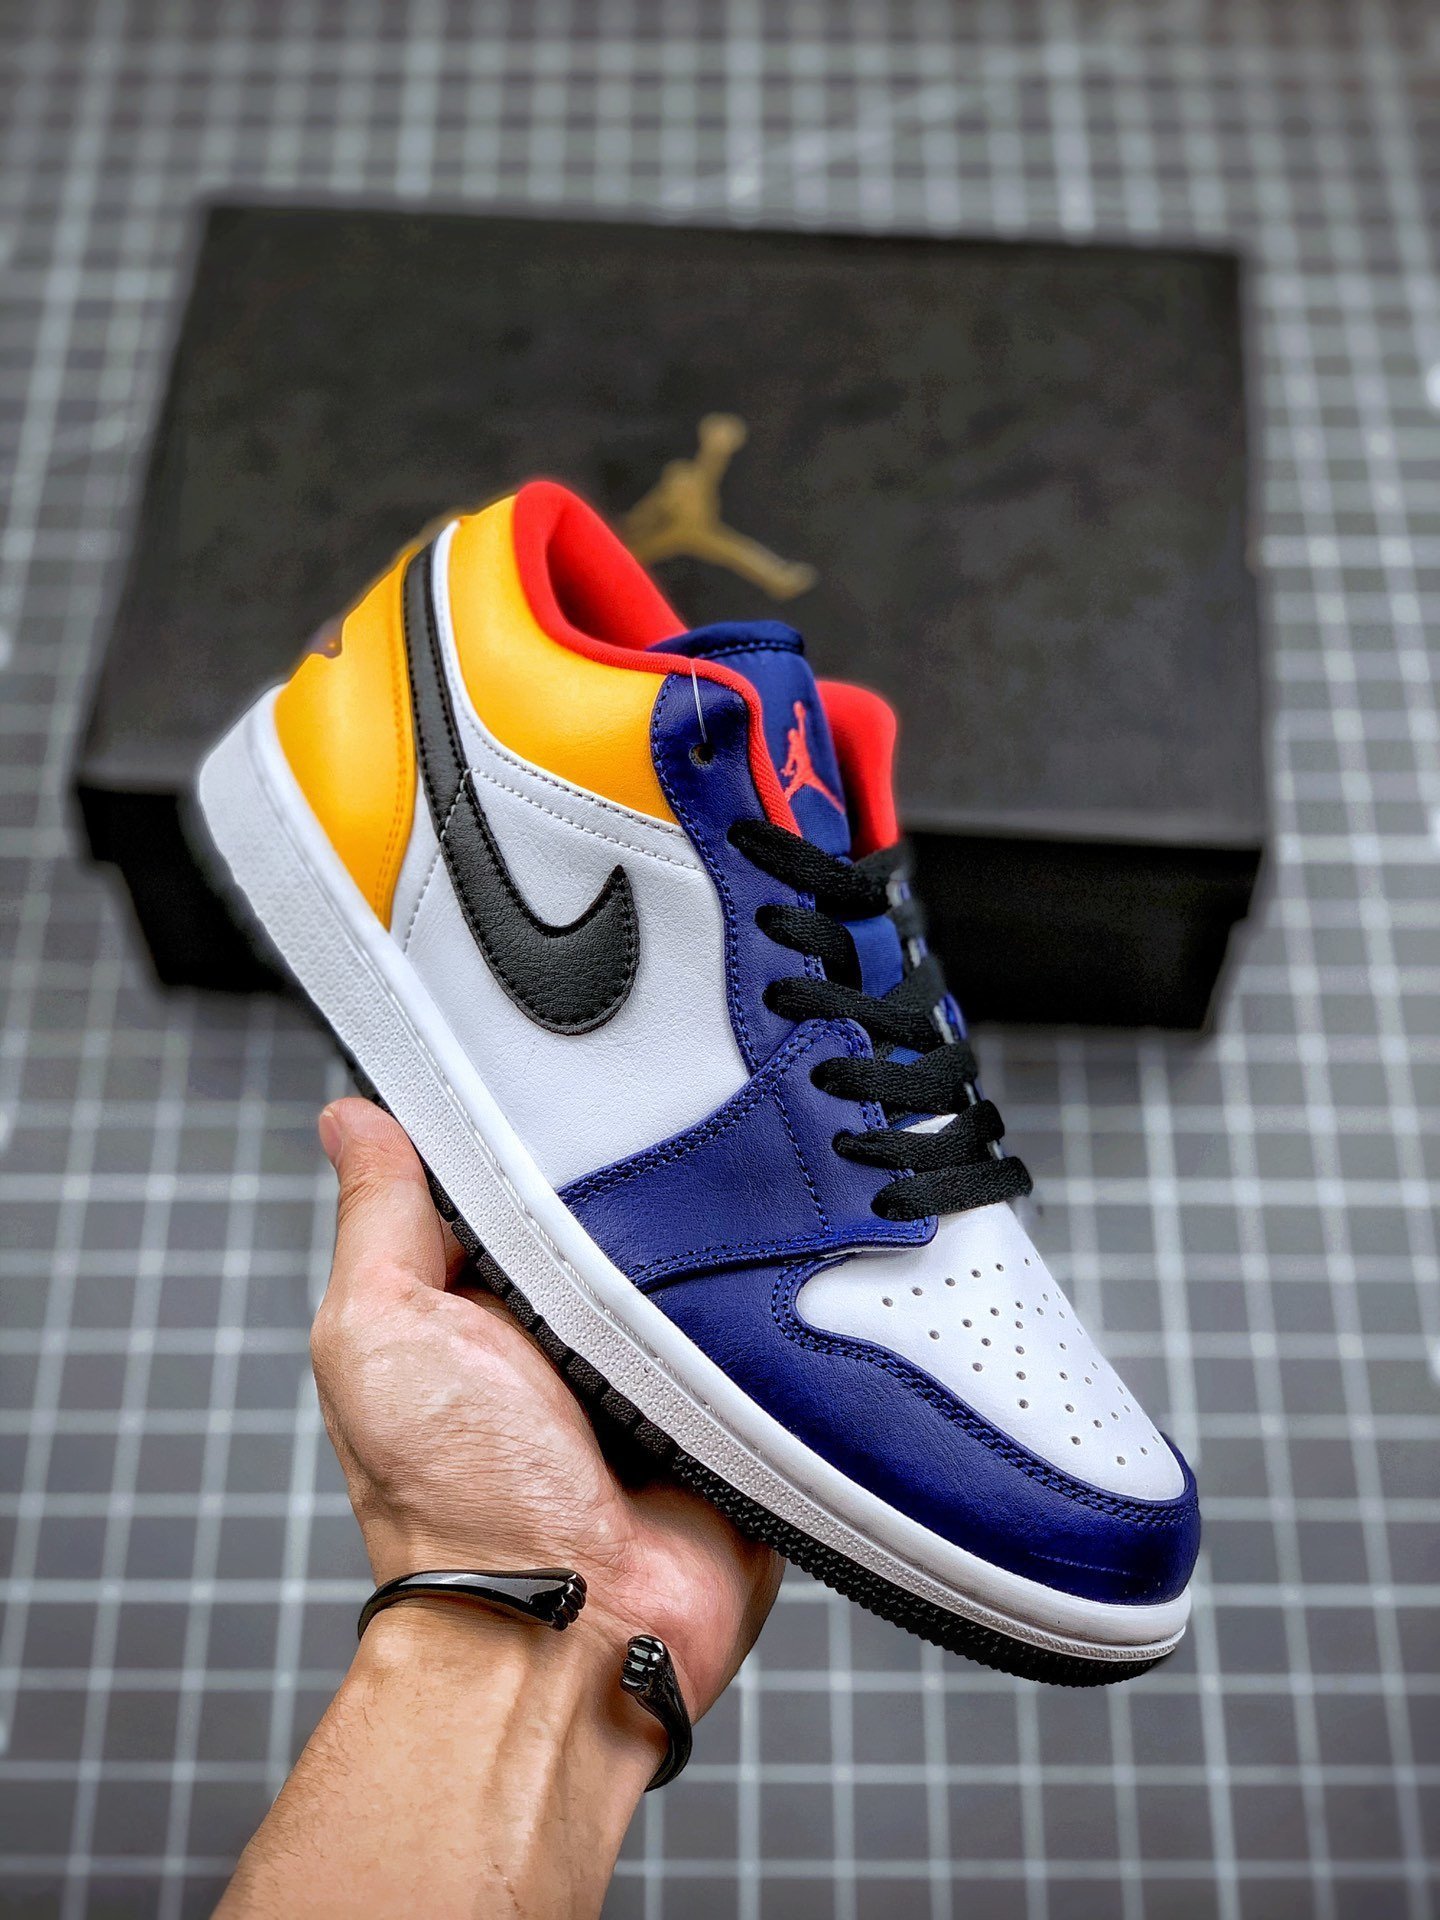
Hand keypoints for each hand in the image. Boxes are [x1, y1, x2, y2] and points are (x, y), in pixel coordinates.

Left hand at [310, 1096, 782, 1722]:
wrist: (573, 1634)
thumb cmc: (455, 1504)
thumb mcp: (382, 1332)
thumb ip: (380, 1223)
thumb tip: (350, 1118)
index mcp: (481, 1309)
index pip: (514, 1185)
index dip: (534, 1138)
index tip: (566, 1075)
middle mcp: (567, 1338)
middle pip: (616, 1218)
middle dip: (635, 1190)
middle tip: (656, 1151)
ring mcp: (653, 1376)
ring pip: (697, 1267)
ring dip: (708, 1250)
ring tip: (714, 1224)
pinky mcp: (727, 1413)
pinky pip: (763, 1335)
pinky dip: (764, 1310)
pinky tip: (764, 1278)